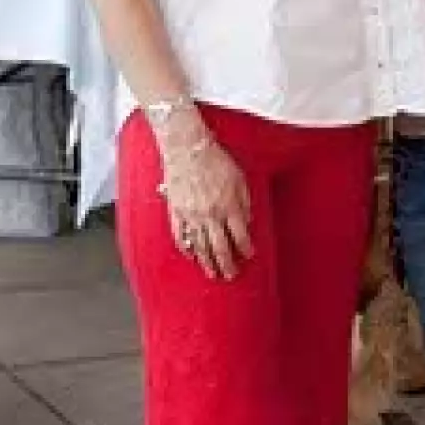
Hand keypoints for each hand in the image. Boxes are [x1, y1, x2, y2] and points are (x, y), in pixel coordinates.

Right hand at [159, 122, 253, 281]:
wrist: (188, 149)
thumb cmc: (216, 160)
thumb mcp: (240, 179)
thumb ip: (245, 203)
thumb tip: (246, 223)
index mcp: (229, 206)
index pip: (241, 237)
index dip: (245, 250)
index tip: (248, 257)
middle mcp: (211, 215)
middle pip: (220, 248)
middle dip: (227, 265)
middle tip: (231, 276)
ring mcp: (191, 216)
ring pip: (201, 247)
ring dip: (208, 263)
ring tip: (212, 274)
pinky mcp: (176, 212)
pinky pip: (181, 237)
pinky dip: (187, 249)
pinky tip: (192, 257)